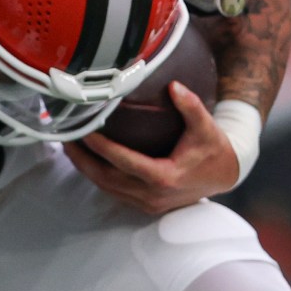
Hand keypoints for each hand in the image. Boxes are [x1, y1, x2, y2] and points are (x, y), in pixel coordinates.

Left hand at [63, 85, 239, 214]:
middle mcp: (152, 195)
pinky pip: (113, 191)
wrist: (225, 176)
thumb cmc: (214, 149)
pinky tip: (86, 159)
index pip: (124, 162)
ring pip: (106, 187)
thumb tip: (173, 86)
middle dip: (82, 159)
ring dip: (85, 168)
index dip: (102, 147)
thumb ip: (191, 106)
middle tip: (65, 138)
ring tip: (69, 146)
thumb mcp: (206, 127)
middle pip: (106, 178)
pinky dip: (97, 176)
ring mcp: (147, 203)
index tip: (85, 131)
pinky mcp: (144, 205)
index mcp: (165, 177)